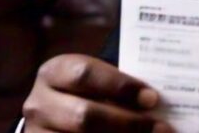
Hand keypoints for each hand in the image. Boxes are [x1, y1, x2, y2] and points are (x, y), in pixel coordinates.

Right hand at [21, 54, 169, 131]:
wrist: (58, 114)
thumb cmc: (89, 92)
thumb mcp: (98, 82)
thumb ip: (121, 86)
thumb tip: (156, 99)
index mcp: (54, 72)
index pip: (85, 74)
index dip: (120, 86)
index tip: (152, 98)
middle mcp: (39, 104)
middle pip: (85, 116)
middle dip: (128, 122)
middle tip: (161, 126)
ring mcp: (36, 132)